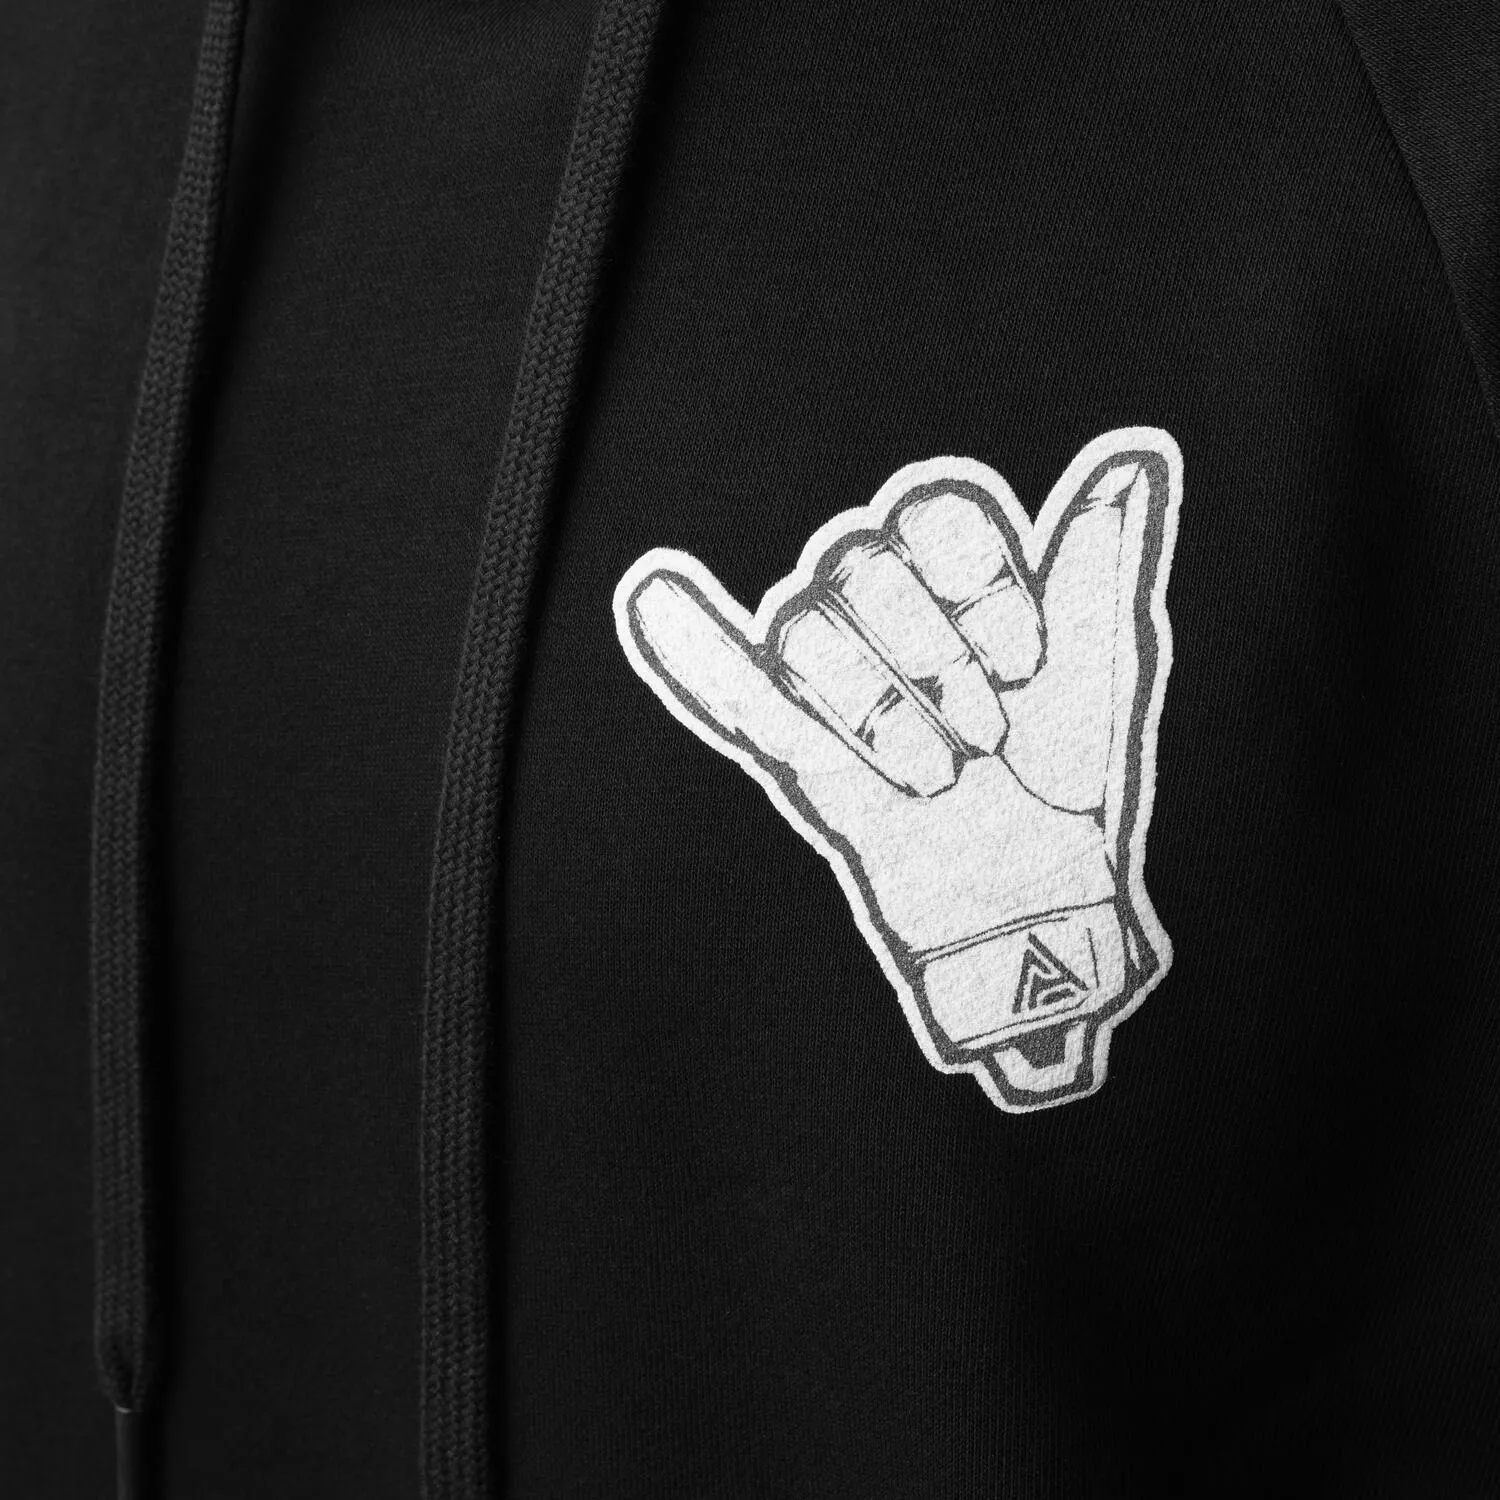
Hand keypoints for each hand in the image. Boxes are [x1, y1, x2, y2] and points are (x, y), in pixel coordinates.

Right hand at [614, 428, 1181, 1110]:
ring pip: (806, 630)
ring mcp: (824, 666)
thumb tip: (1138, 458)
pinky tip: (656, 597)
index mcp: (948, 568)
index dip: (980, 590)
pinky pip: (725, 677)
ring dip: (876, 712)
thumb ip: (1100, 559)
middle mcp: (876, 600)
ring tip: (934, 779)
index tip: (1024, 665)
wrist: (1024, 888)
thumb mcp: (1097, 667)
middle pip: (862, 565)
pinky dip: (689, 643)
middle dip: (932, 663)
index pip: (934, 515)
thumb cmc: (1063, 774)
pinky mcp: (785, 733)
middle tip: (982, 739)